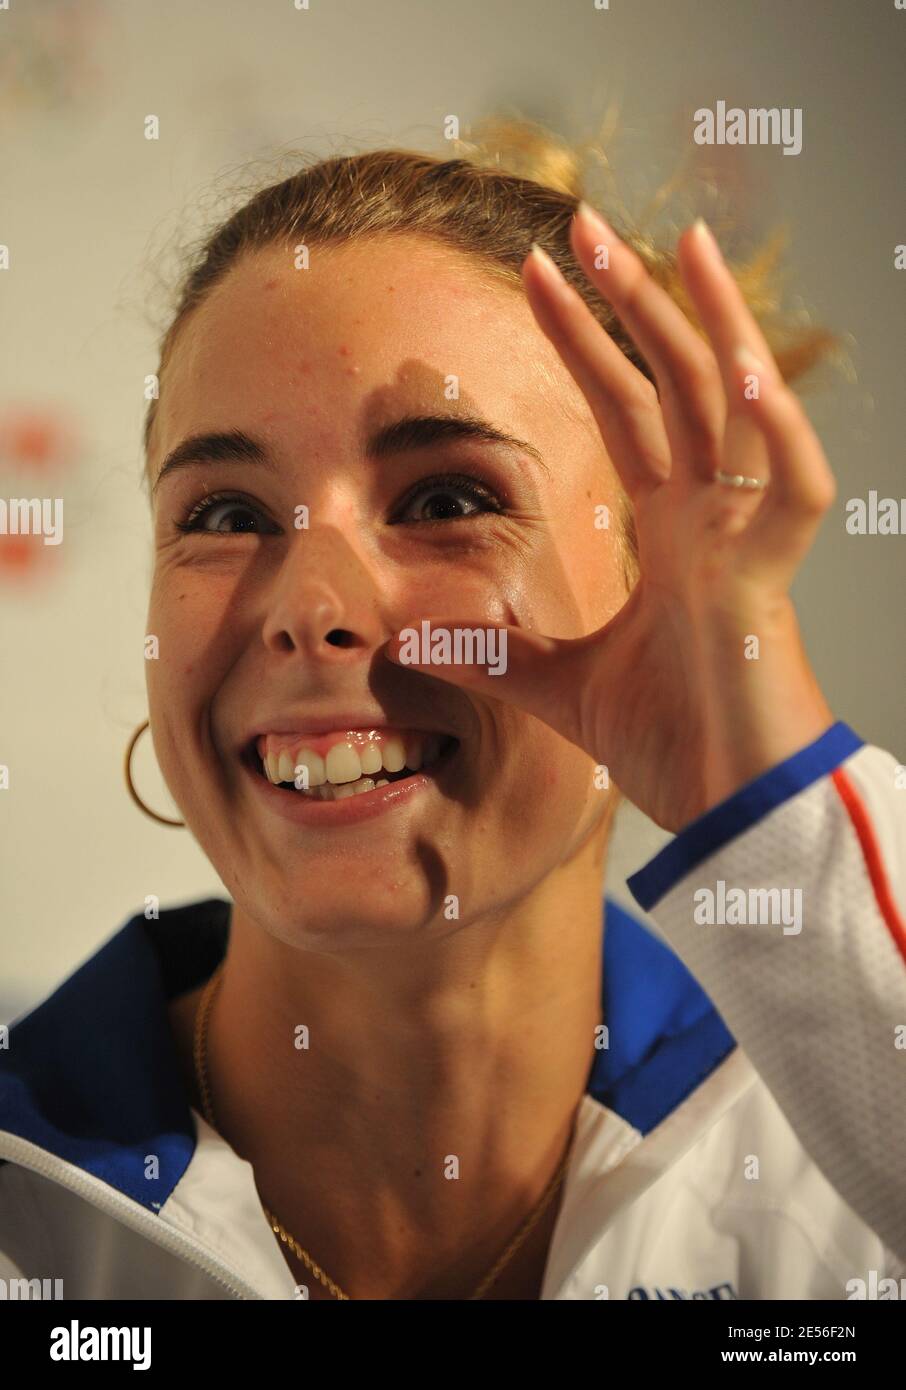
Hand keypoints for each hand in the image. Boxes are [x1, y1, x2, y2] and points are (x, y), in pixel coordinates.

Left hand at [385, 206, 836, 832]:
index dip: (587, 341)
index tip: (537, 275)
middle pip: (672, 383)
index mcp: (670, 529)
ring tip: (674, 240)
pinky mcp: (770, 580)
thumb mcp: (560, 684)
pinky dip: (775, 429)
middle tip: (583, 220)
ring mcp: (745, 538)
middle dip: (631, 300)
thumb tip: (410, 637)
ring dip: (707, 323)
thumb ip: (496, 652)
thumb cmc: (672, 739)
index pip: (625, 410)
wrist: (729, 809)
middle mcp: (711, 516)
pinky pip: (787, 488)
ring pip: (736, 406)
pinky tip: (741, 367)